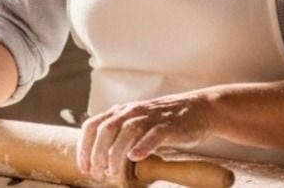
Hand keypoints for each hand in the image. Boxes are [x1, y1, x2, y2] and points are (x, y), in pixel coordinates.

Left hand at [77, 92, 214, 182]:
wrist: (198, 110)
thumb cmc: (165, 121)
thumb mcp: (137, 122)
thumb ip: (120, 133)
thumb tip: (100, 156)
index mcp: (121, 111)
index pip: (93, 125)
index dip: (84, 147)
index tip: (84, 167)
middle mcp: (132, 111)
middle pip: (106, 129)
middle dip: (97, 153)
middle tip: (98, 173)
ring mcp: (150, 117)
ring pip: (126, 132)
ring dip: (116, 154)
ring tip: (113, 172)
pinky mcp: (168, 126)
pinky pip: (153, 135)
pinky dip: (142, 146)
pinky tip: (135, 158)